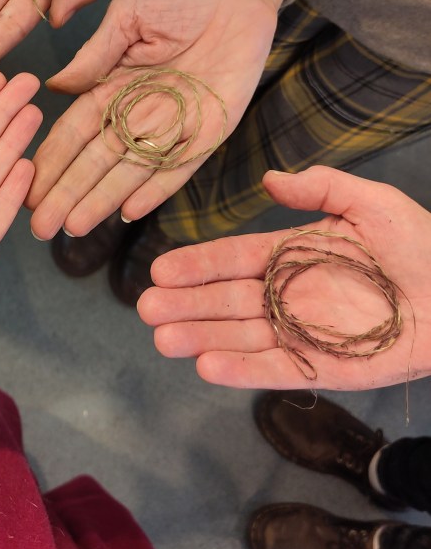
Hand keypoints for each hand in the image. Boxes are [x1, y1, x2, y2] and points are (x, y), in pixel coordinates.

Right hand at [27, 0, 282, 237]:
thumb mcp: (128, 16)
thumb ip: (95, 54)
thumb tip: (54, 88)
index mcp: (112, 85)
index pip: (75, 131)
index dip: (52, 159)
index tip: (28, 185)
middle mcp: (138, 112)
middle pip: (97, 160)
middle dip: (68, 192)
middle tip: (41, 225)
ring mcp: (173, 126)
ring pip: (131, 171)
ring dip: (102, 199)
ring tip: (75, 227)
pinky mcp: (210, 132)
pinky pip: (180, 167)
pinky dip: (156, 189)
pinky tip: (129, 212)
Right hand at [137, 167, 430, 390]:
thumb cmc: (422, 243)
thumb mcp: (370, 202)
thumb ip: (320, 187)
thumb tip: (268, 178)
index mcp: (294, 254)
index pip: (234, 259)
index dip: (198, 264)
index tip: (160, 270)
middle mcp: (289, 294)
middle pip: (227, 301)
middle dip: (186, 305)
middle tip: (146, 309)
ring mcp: (304, 333)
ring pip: (242, 337)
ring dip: (202, 338)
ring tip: (163, 340)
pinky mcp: (326, 369)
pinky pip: (276, 370)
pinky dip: (242, 370)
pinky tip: (206, 367)